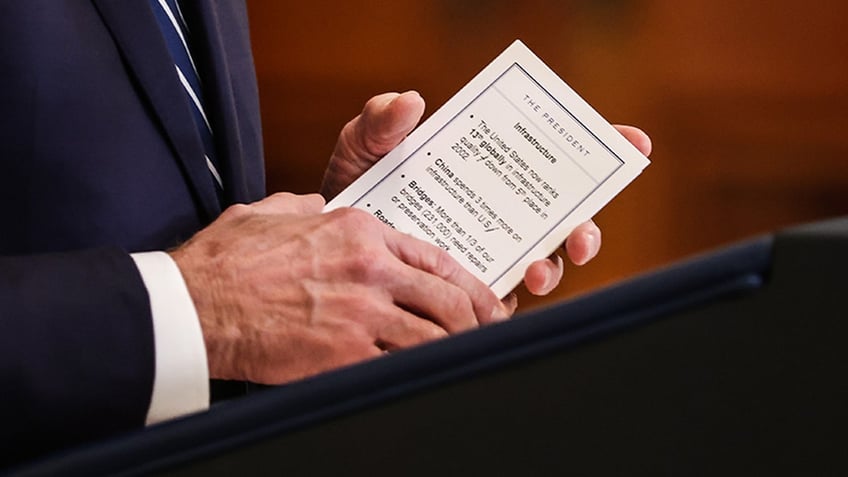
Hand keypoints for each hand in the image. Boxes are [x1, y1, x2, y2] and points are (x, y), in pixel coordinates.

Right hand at [170, 193, 508, 383]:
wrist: (193, 303)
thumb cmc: (227, 260)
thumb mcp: (274, 213)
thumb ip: (308, 207)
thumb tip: (318, 205)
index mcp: (357, 230)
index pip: (433, 256)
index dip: (467, 283)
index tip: (482, 299)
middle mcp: (368, 267)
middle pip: (445, 297)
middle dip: (475, 319)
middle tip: (488, 333)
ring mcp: (360, 310)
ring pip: (433, 334)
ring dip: (455, 348)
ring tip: (465, 359)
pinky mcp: (344, 352)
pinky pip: (401, 365)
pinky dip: (420, 370)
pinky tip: (427, 375)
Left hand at [320, 92, 651, 298]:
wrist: (325, 248)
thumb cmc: (352, 188)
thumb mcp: (364, 147)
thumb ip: (381, 123)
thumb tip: (410, 101)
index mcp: (487, 169)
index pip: (550, 158)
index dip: (598, 150)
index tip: (631, 142)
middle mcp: (499, 213)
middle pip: (563, 217)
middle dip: (587, 225)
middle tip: (582, 231)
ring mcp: (488, 254)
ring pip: (541, 264)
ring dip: (552, 268)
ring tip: (538, 268)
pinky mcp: (468, 292)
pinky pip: (501, 301)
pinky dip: (510, 301)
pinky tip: (501, 300)